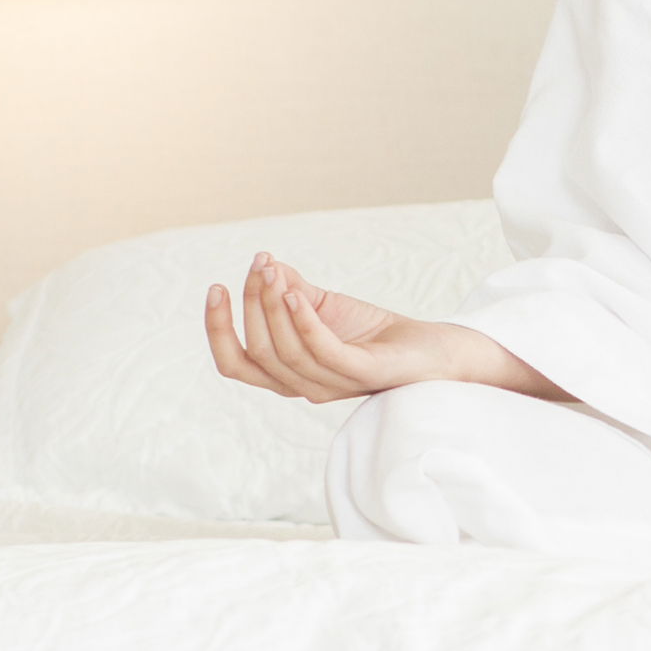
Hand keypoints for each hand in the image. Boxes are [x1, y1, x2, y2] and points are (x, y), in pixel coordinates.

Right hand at [202, 254, 559, 404]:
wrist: (434, 349)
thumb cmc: (377, 333)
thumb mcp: (326, 305)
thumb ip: (292, 289)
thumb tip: (264, 263)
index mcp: (290, 375)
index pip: (237, 364)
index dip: (219, 330)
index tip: (215, 287)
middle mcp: (307, 387)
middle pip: (260, 352)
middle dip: (252, 304)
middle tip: (260, 264)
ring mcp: (336, 385)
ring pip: (287, 354)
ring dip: (273, 307)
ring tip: (273, 270)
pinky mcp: (365, 375)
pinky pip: (325, 354)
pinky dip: (305, 322)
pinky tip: (297, 292)